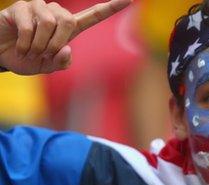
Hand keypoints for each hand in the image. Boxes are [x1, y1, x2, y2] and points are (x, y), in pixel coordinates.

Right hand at [0, 0, 130, 73]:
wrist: (2, 55)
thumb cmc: (28, 59)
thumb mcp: (49, 67)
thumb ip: (62, 62)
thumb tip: (66, 48)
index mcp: (69, 28)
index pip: (93, 15)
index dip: (111, 8)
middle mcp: (55, 13)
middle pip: (69, 20)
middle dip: (57, 42)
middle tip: (44, 54)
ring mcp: (38, 7)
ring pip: (49, 23)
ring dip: (39, 44)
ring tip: (31, 51)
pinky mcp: (20, 7)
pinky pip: (29, 26)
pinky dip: (26, 42)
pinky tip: (21, 47)